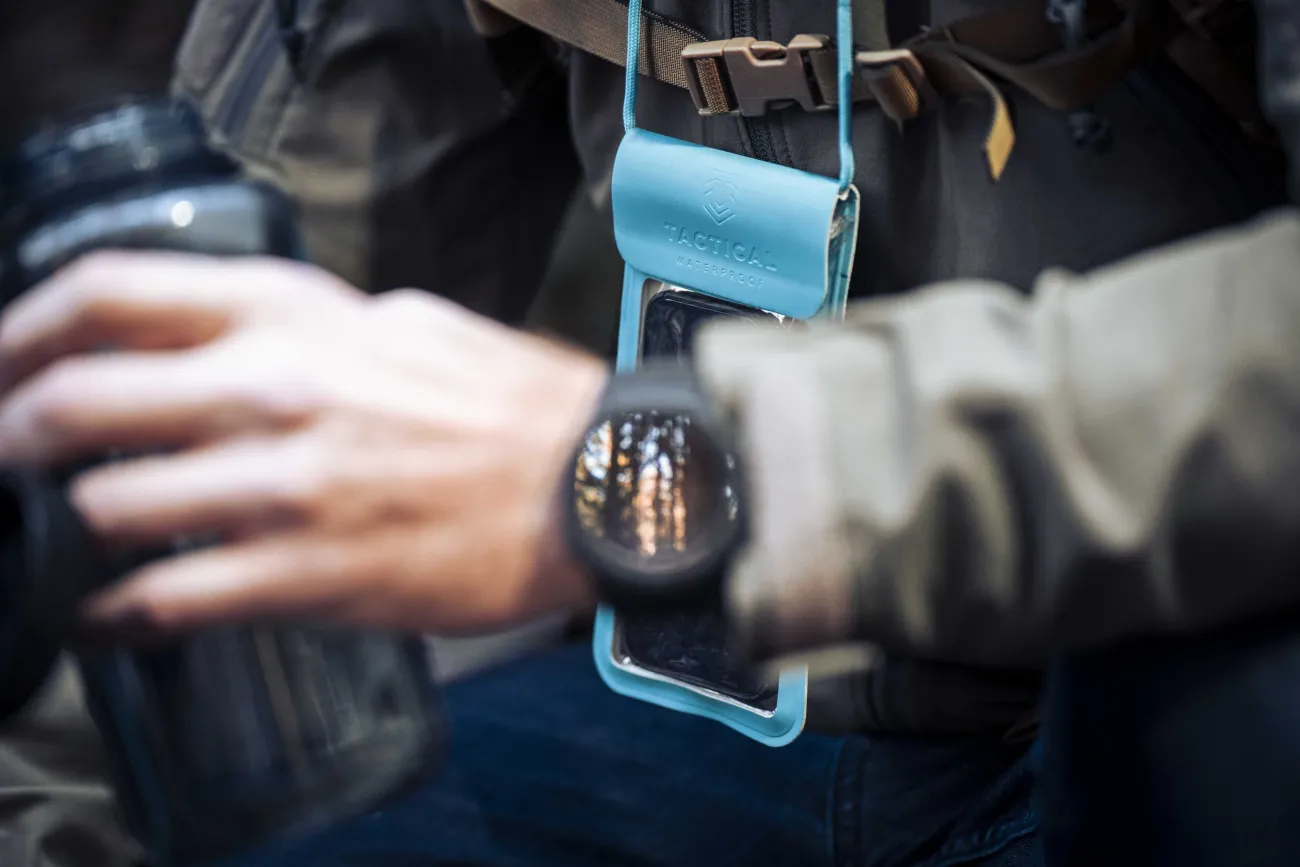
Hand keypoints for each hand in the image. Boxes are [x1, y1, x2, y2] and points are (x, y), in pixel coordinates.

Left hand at [0, 251, 606, 636]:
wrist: (602, 483)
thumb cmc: (516, 406)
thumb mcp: (406, 323)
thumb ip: (309, 329)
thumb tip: (235, 351)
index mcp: (299, 315)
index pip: (111, 292)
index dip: (23, 329)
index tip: (5, 365)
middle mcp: (276, 390)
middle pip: (74, 402)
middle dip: (12, 438)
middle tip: (7, 462)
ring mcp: (289, 487)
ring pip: (104, 510)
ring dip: (68, 533)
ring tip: (71, 544)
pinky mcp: (312, 576)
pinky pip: (167, 601)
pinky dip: (115, 615)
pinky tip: (110, 617)